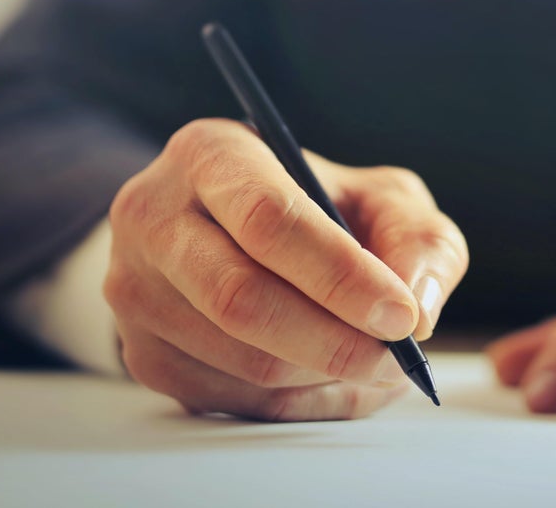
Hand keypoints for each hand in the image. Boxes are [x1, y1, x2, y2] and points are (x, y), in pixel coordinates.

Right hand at [105, 118, 467, 420]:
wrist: (230, 234)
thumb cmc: (319, 210)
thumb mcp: (380, 197)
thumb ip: (417, 239)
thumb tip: (418, 309)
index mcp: (211, 154)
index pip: (268, 219)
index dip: (340, 276)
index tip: (401, 315)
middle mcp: (154, 217)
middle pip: (242, 299)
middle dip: (335, 341)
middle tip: (397, 358)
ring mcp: (137, 291)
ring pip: (242, 361)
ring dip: (326, 377)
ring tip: (377, 364)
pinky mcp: (144, 354)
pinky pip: (234, 400)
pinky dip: (302, 402)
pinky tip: (335, 378)